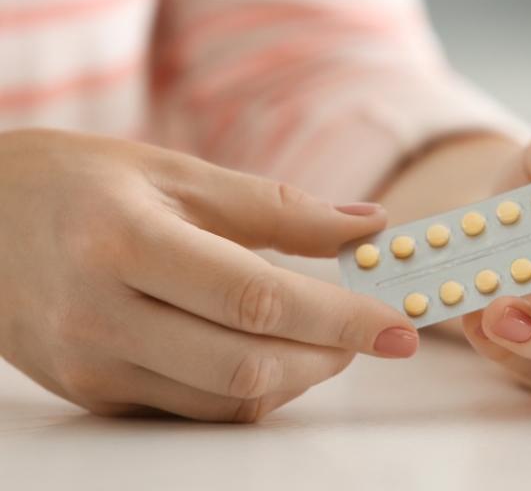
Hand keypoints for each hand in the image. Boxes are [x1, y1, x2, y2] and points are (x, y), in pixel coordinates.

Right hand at [0, 130, 416, 420]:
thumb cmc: (80, 182)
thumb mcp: (176, 173)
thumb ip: (278, 207)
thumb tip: (369, 225)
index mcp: (125, 243)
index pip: (256, 299)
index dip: (340, 318)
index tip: (399, 324)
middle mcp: (101, 316)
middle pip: (246, 366)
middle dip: (329, 356)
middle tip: (370, 332)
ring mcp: (92, 365)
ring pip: (225, 400)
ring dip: (297, 376)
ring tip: (327, 338)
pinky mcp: (93, 393)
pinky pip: (193, 409)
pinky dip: (250, 389)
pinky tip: (271, 352)